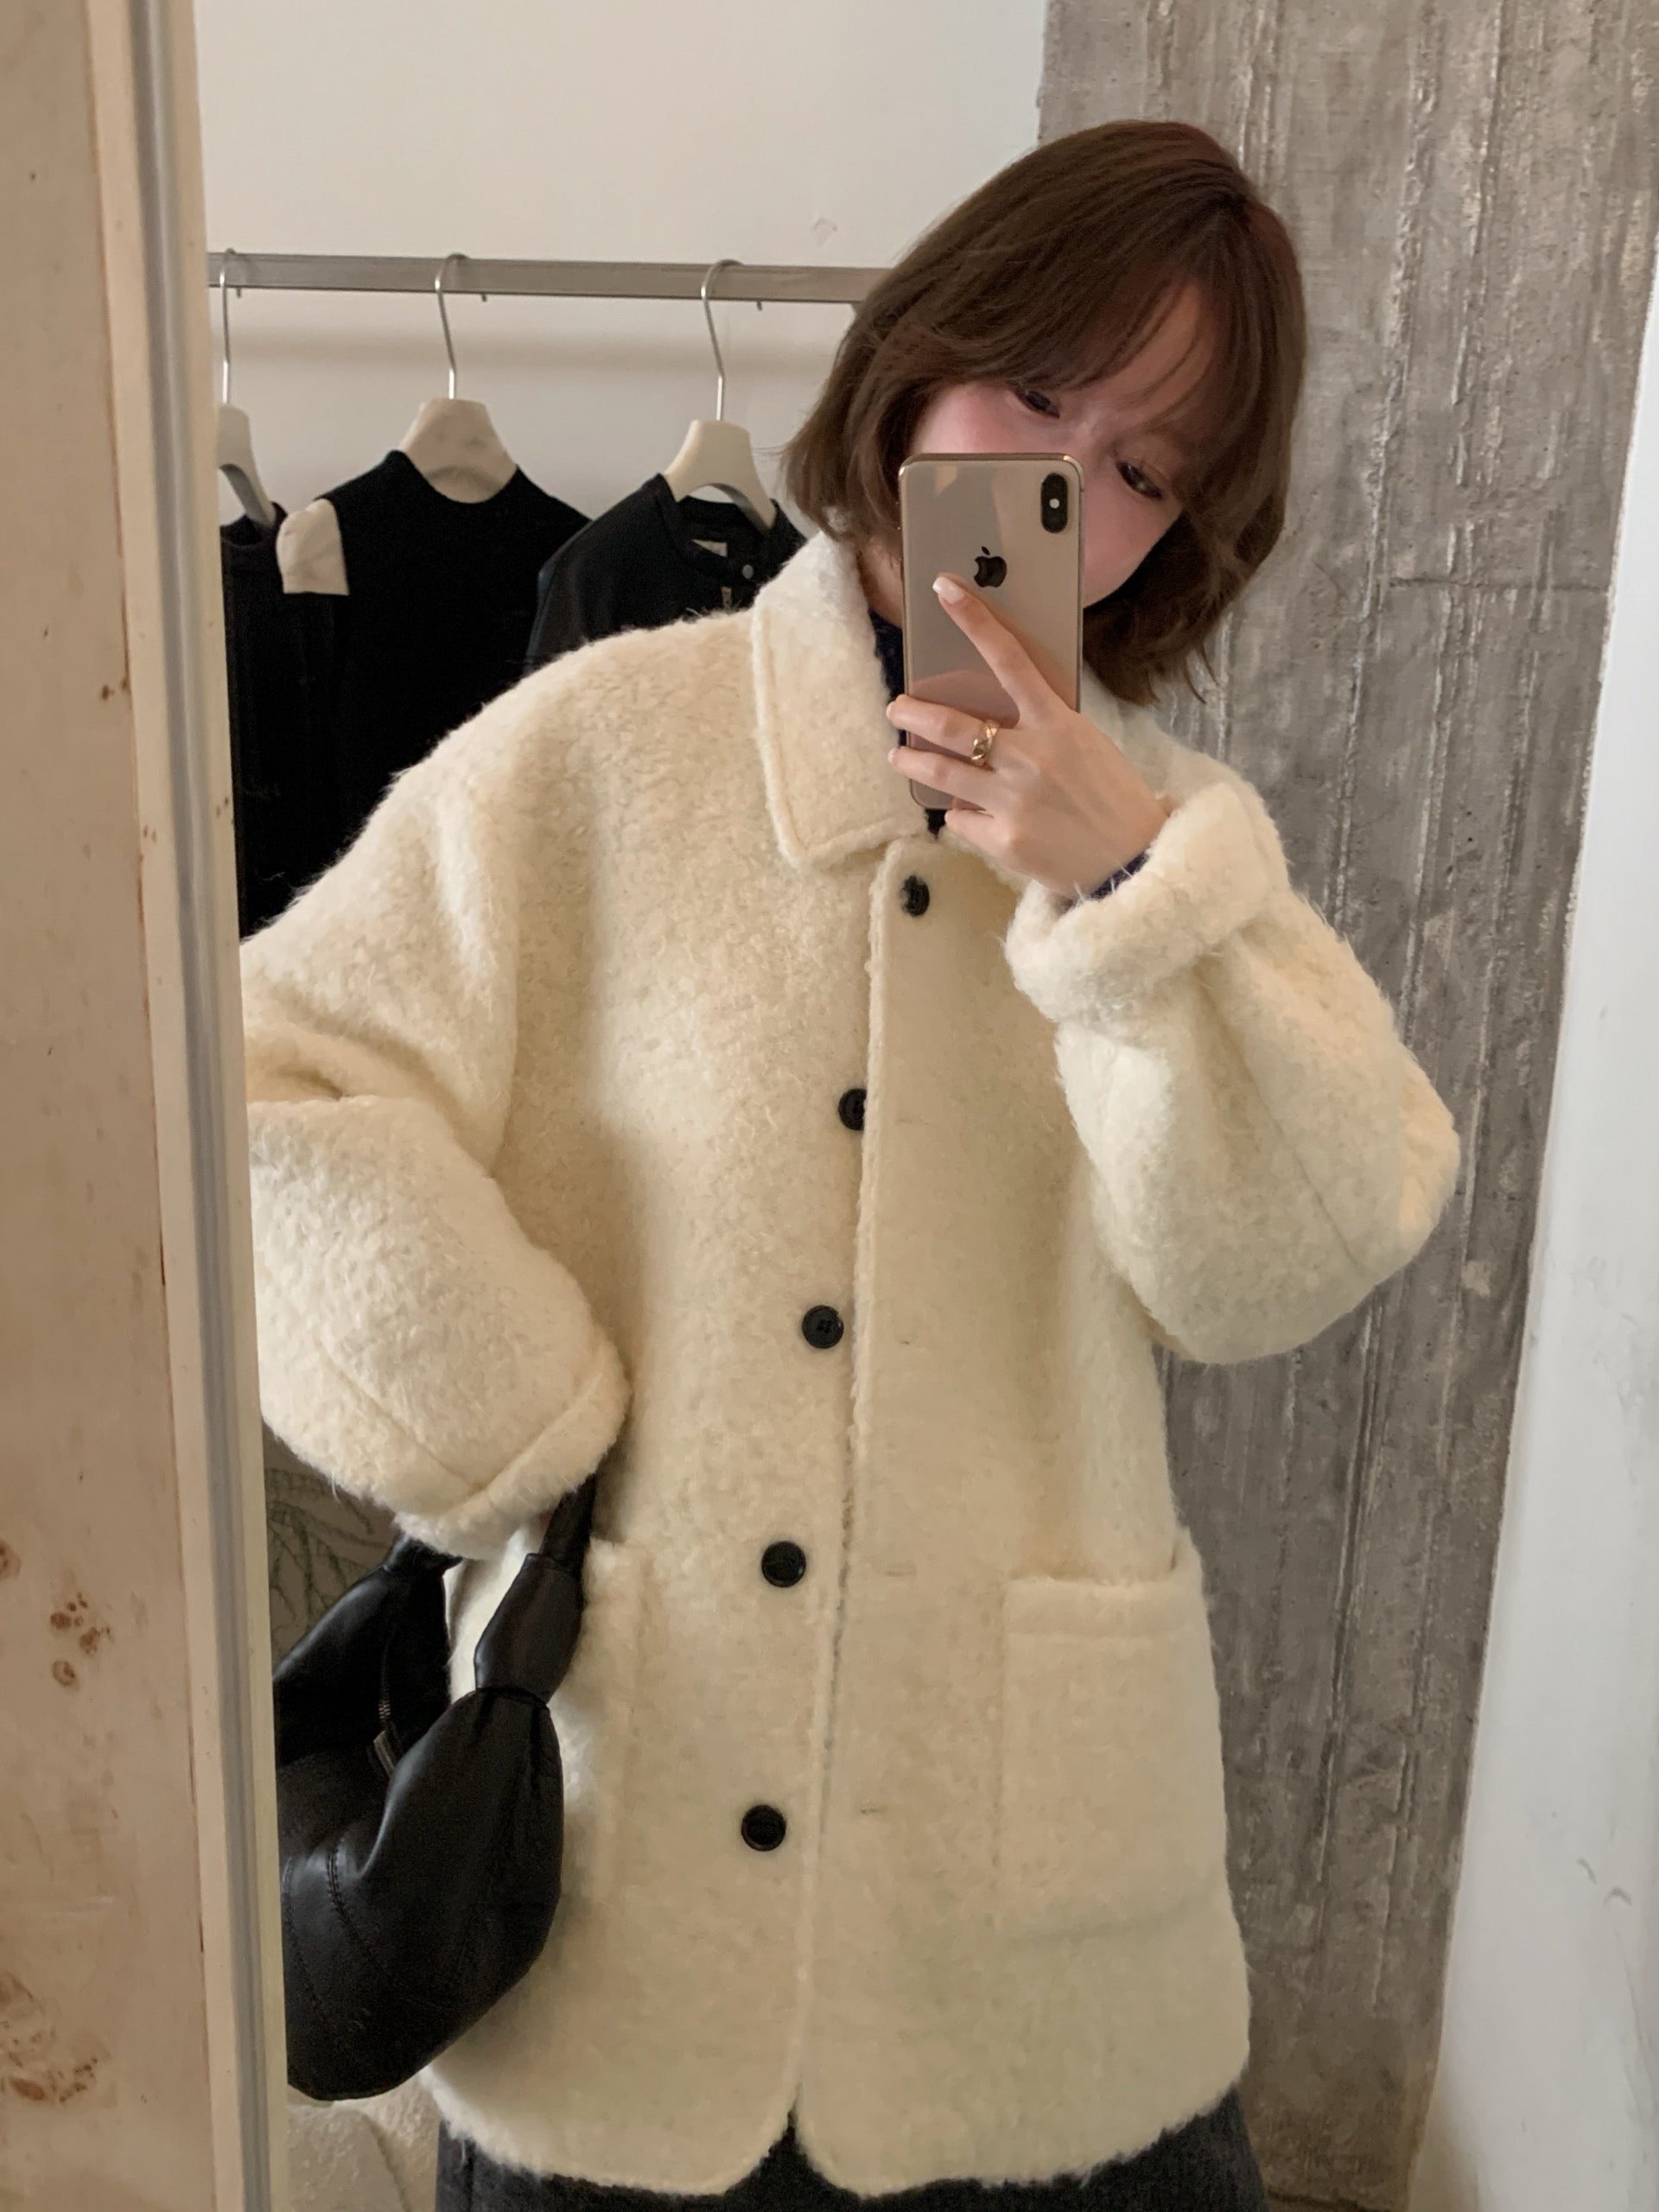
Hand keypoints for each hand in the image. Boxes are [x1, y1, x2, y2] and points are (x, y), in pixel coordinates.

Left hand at [884, 573, 1171, 899]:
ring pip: (941, 773)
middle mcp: (1030, 759)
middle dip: (913, 713)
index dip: (974, 621)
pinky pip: (962, 819)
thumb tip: (990, 724)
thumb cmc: (1112, 798)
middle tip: (896, 708)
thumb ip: (1041, 730)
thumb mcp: (1086, 746)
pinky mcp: (1003, 841)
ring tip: (900, 756)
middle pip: (952, 725)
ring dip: (912, 761)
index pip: (1009, 659)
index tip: (943, 589)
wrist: (1133, 861)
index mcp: (1057, 725)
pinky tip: (973, 815)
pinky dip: (963, 814)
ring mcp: (1013, 802)